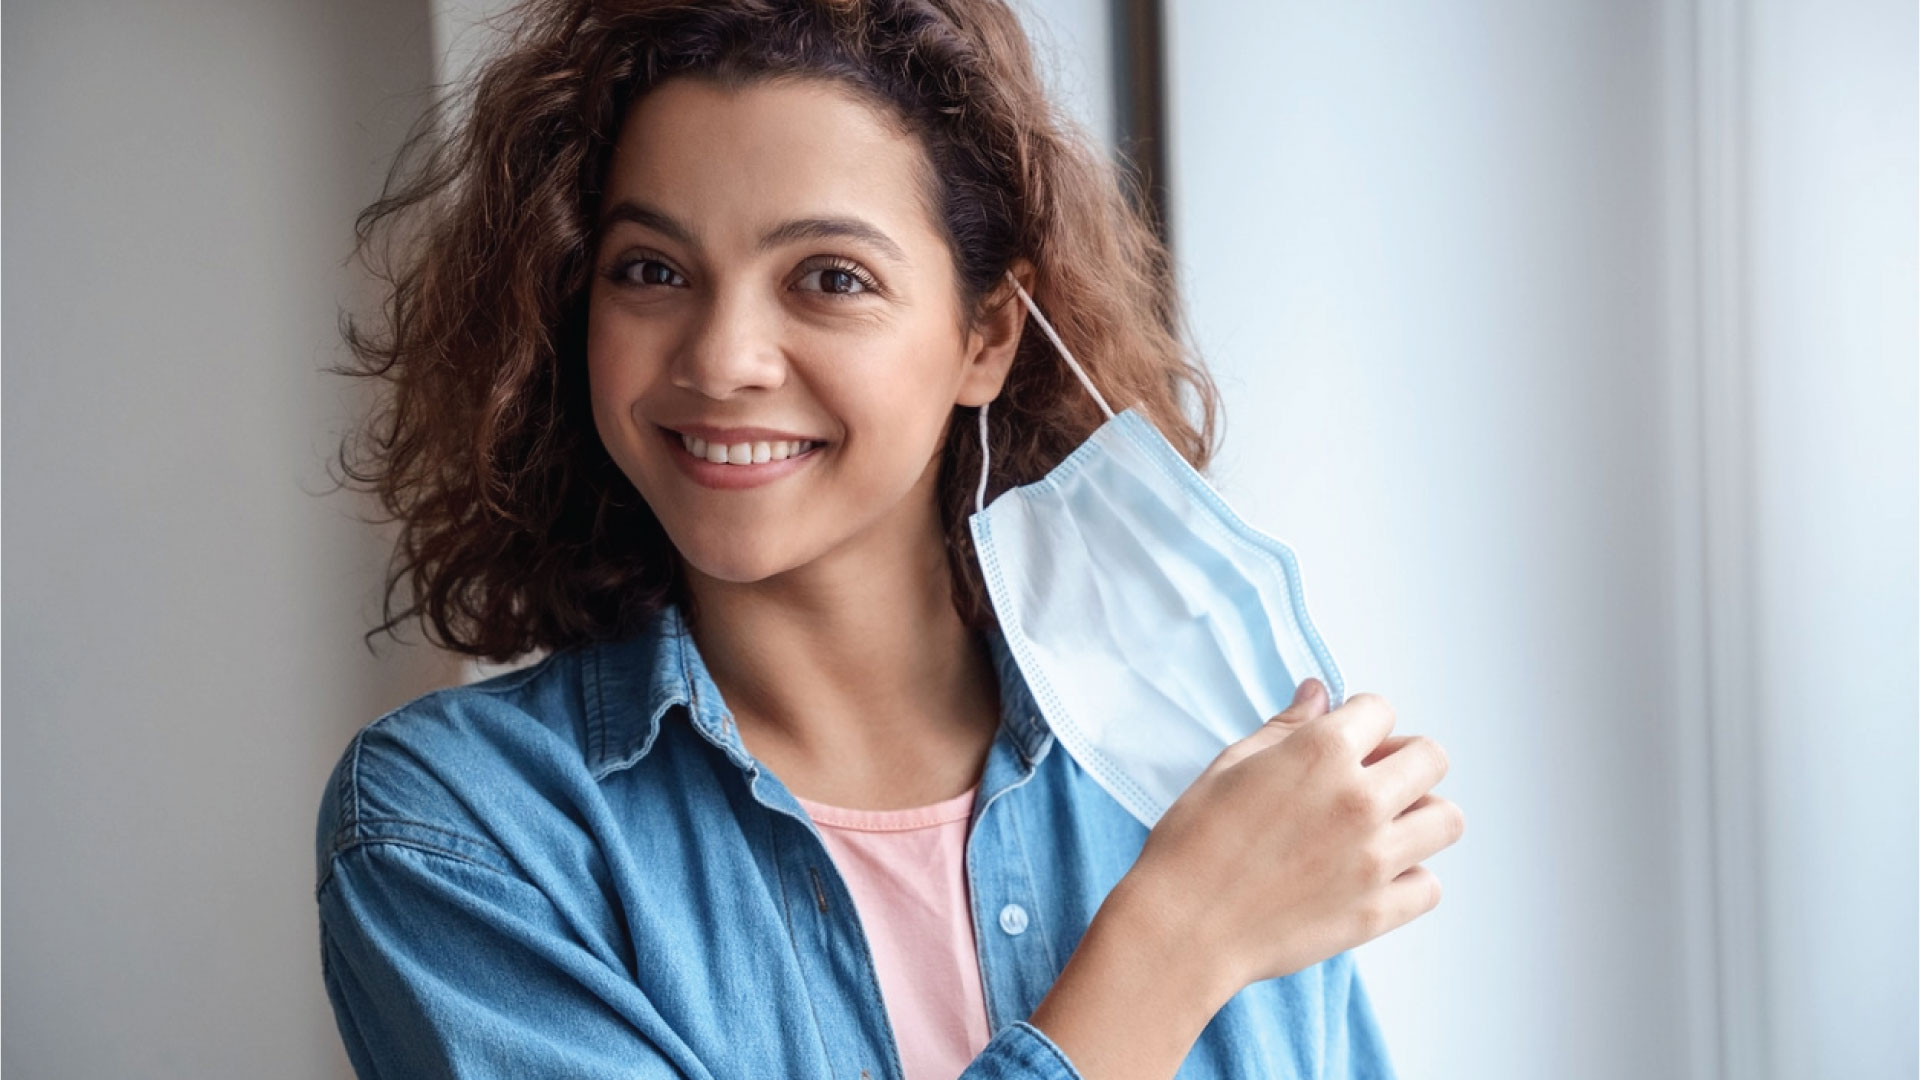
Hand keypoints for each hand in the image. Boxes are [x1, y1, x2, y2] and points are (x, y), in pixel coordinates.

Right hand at [1115, 681, 1462, 993]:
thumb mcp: (1230, 766)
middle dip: (1403, 758)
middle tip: (1370, 777)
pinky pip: (1430, 884)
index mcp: (1322, 753)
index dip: (1359, 721)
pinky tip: (1373, 874)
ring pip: (1446, 819)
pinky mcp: (1378, 913)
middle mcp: (1361, 801)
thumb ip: (1285, 728)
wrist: (1183, 928)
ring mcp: (1375, 860)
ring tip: (1382, 826)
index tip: (1343, 739)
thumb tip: (1319, 694)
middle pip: (1432, 758)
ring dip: (1419, 814)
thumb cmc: (1193, 842)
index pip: (1381, 710)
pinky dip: (1410, 877)